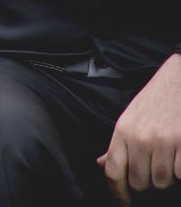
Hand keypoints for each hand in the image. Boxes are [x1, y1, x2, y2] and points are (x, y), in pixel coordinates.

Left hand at [97, 53, 180, 205]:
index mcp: (122, 132)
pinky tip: (179, 154)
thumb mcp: (129, 120)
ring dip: (166, 176)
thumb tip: (101, 163)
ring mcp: (164, 141)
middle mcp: (140, 138)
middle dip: (147, 180)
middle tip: (153, 166)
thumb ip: (117, 145)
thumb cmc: (153, 103)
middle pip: (139, 182)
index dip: (117, 193)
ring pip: (162, 181)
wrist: (178, 81)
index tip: (125, 203)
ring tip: (168, 156)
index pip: (112, 171)